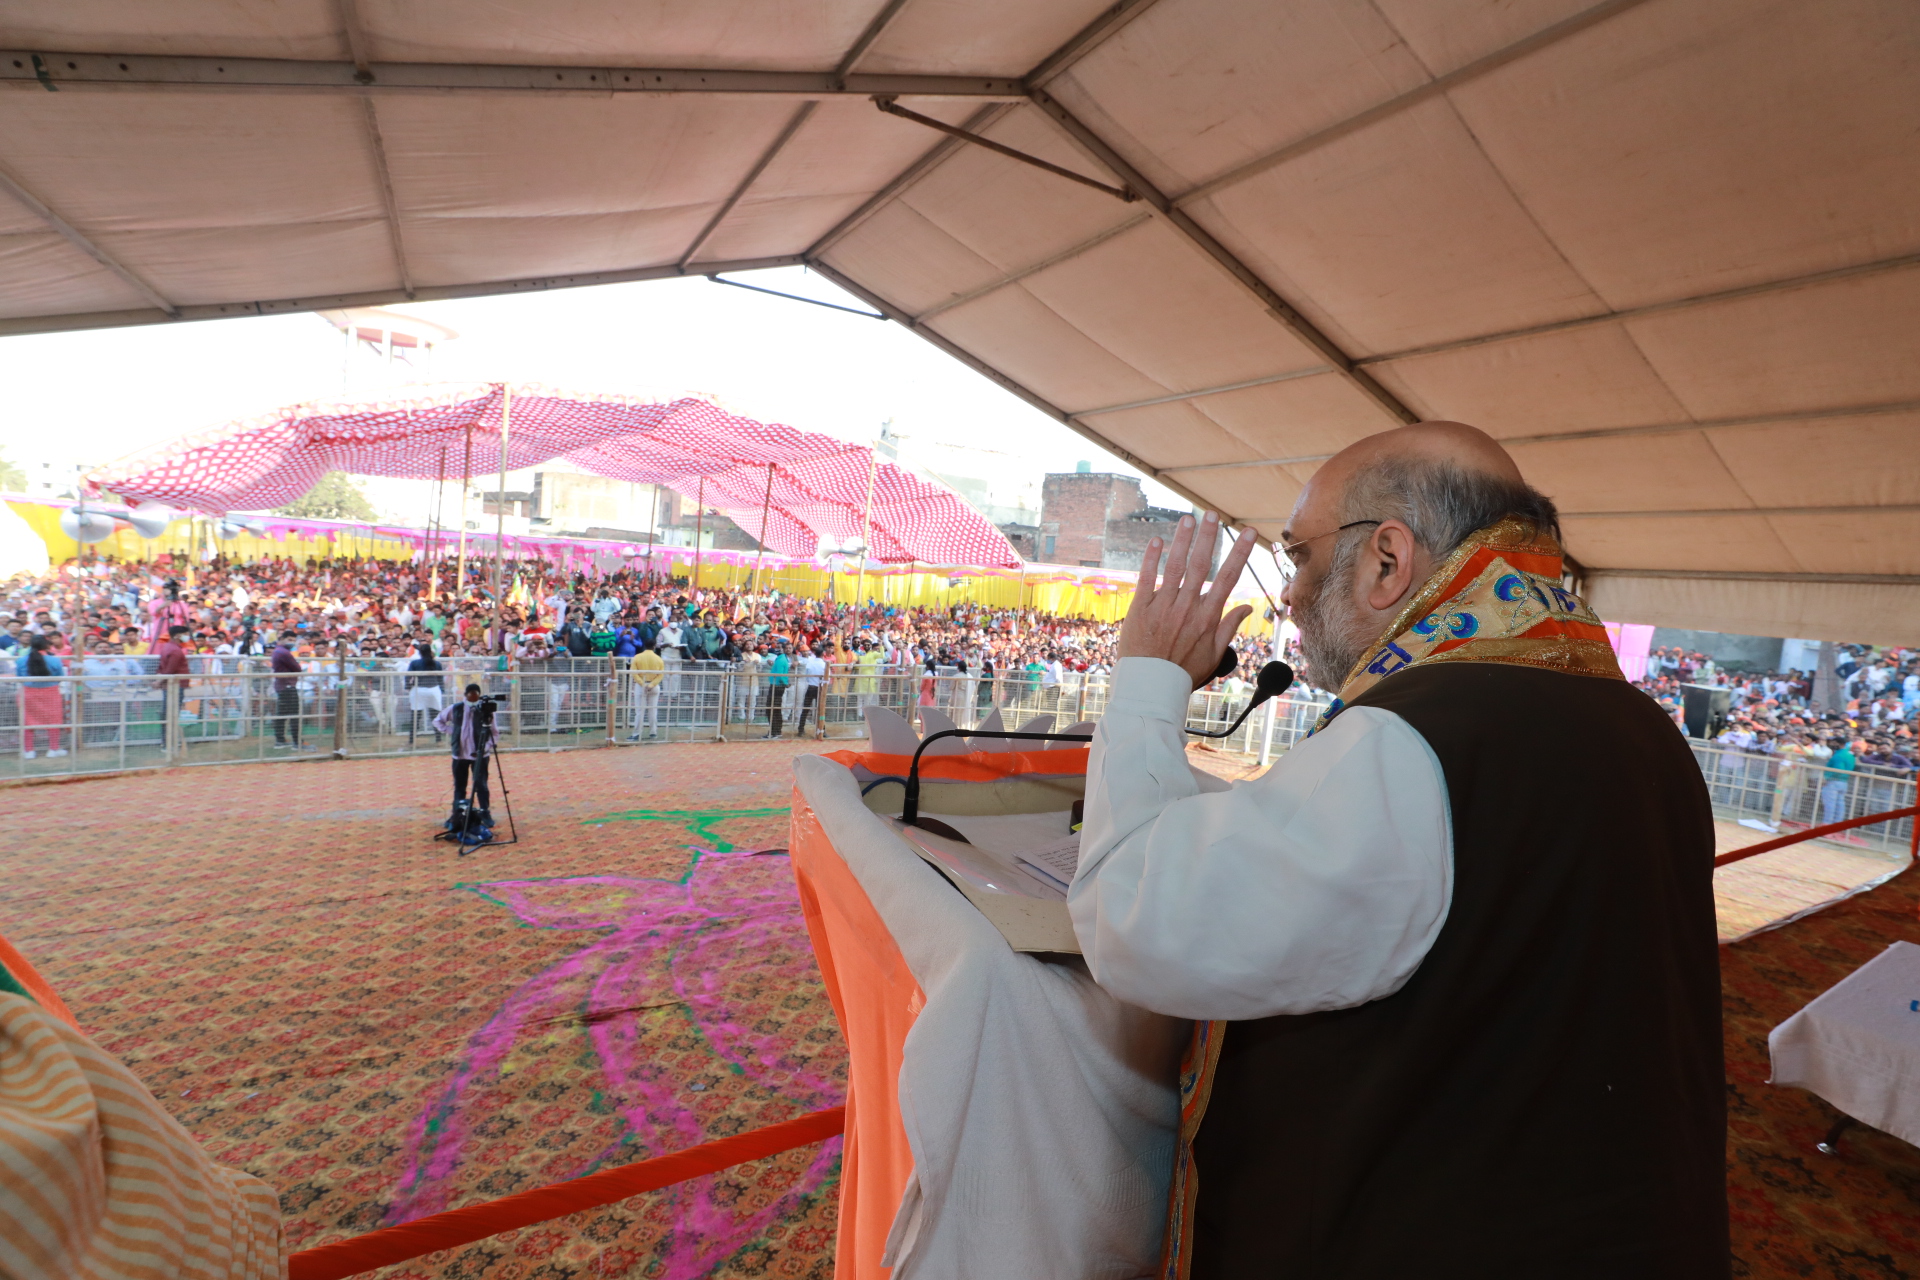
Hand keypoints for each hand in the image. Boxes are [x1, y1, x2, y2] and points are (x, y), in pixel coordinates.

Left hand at [1118, 512, 1258, 688]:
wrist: (1151, 686)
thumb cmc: (1183, 672)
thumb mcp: (1214, 654)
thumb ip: (1230, 627)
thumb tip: (1248, 607)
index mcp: (1208, 617)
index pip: (1228, 577)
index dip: (1240, 552)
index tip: (1250, 533)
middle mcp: (1187, 607)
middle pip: (1201, 565)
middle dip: (1209, 537)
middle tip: (1213, 514)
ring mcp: (1163, 606)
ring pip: (1175, 567)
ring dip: (1182, 541)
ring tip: (1188, 519)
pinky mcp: (1141, 608)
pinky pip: (1146, 578)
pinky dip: (1151, 559)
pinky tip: (1156, 540)